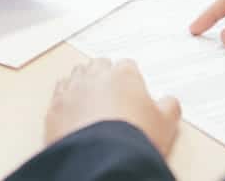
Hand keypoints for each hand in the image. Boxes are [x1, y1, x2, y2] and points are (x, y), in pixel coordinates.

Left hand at [45, 59, 181, 156]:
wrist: (103, 160)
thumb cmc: (133, 139)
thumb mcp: (165, 124)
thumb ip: (169, 107)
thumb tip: (169, 102)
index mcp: (124, 74)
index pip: (127, 65)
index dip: (130, 78)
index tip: (132, 89)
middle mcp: (95, 76)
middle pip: (99, 65)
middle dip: (105, 74)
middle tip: (112, 92)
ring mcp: (72, 90)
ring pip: (76, 75)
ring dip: (83, 82)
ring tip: (91, 98)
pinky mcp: (54, 109)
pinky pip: (58, 95)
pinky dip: (65, 99)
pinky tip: (72, 109)